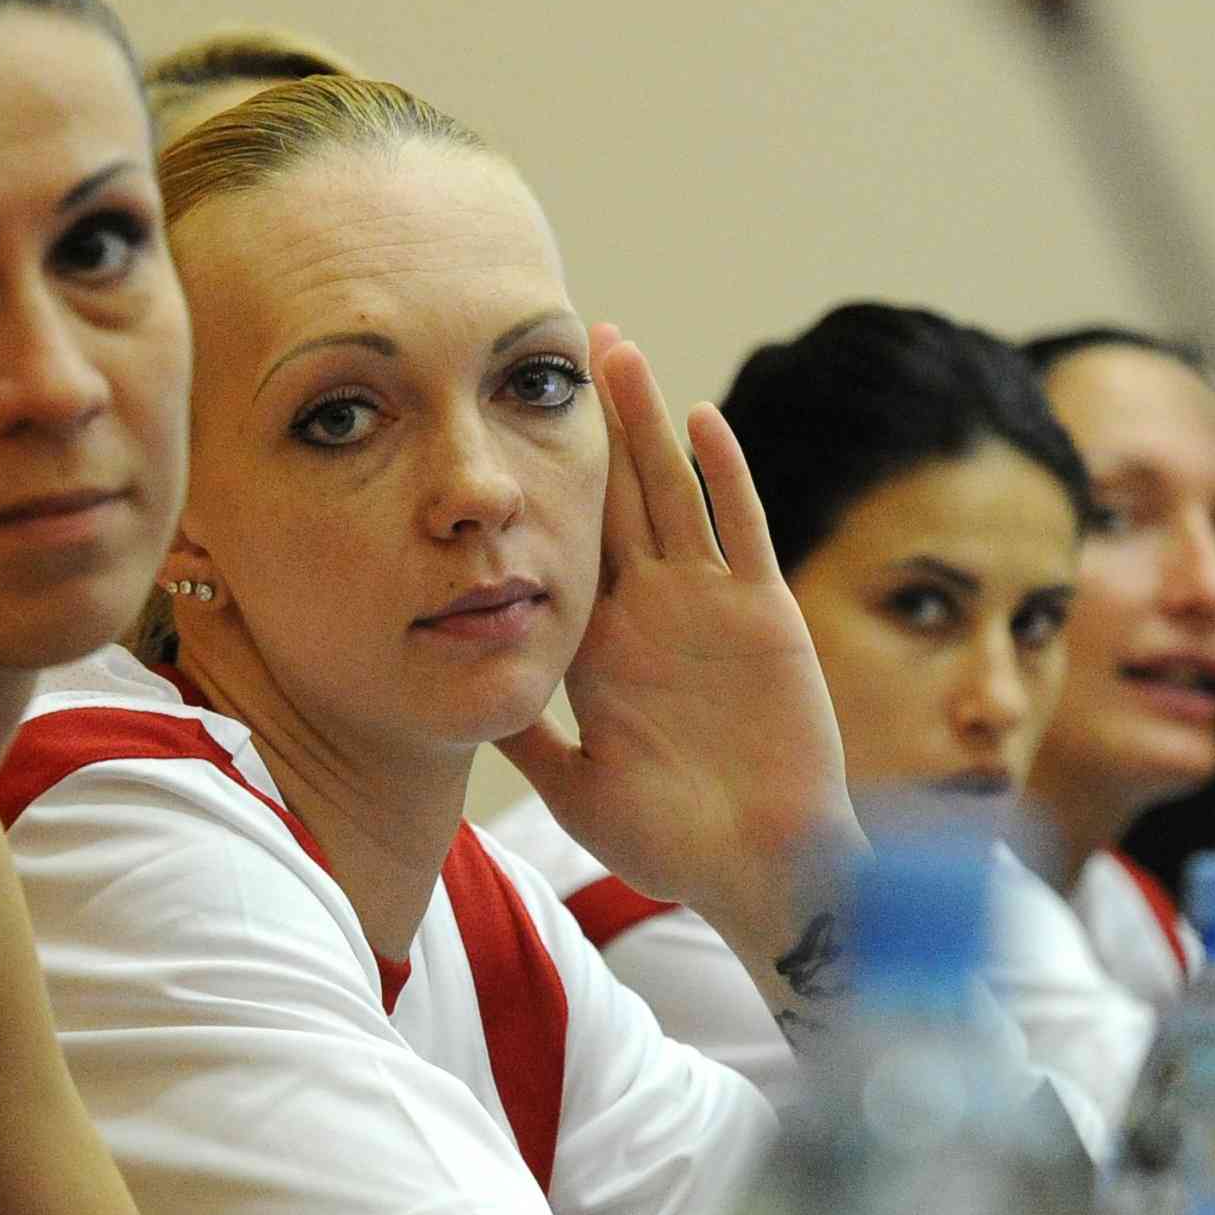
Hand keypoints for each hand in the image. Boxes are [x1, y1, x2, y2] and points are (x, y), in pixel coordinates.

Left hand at [496, 330, 857, 951]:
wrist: (759, 868)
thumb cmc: (671, 842)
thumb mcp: (573, 788)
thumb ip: (523, 738)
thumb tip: (452, 698)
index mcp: (602, 649)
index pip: (564, 549)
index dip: (539, 487)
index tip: (502, 426)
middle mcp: (652, 613)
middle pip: (616, 499)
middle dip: (595, 426)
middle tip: (567, 345)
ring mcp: (708, 606)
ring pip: (671, 494)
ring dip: (646, 424)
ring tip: (618, 352)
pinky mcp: (763, 613)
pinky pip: (738, 529)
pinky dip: (720, 476)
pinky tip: (698, 418)